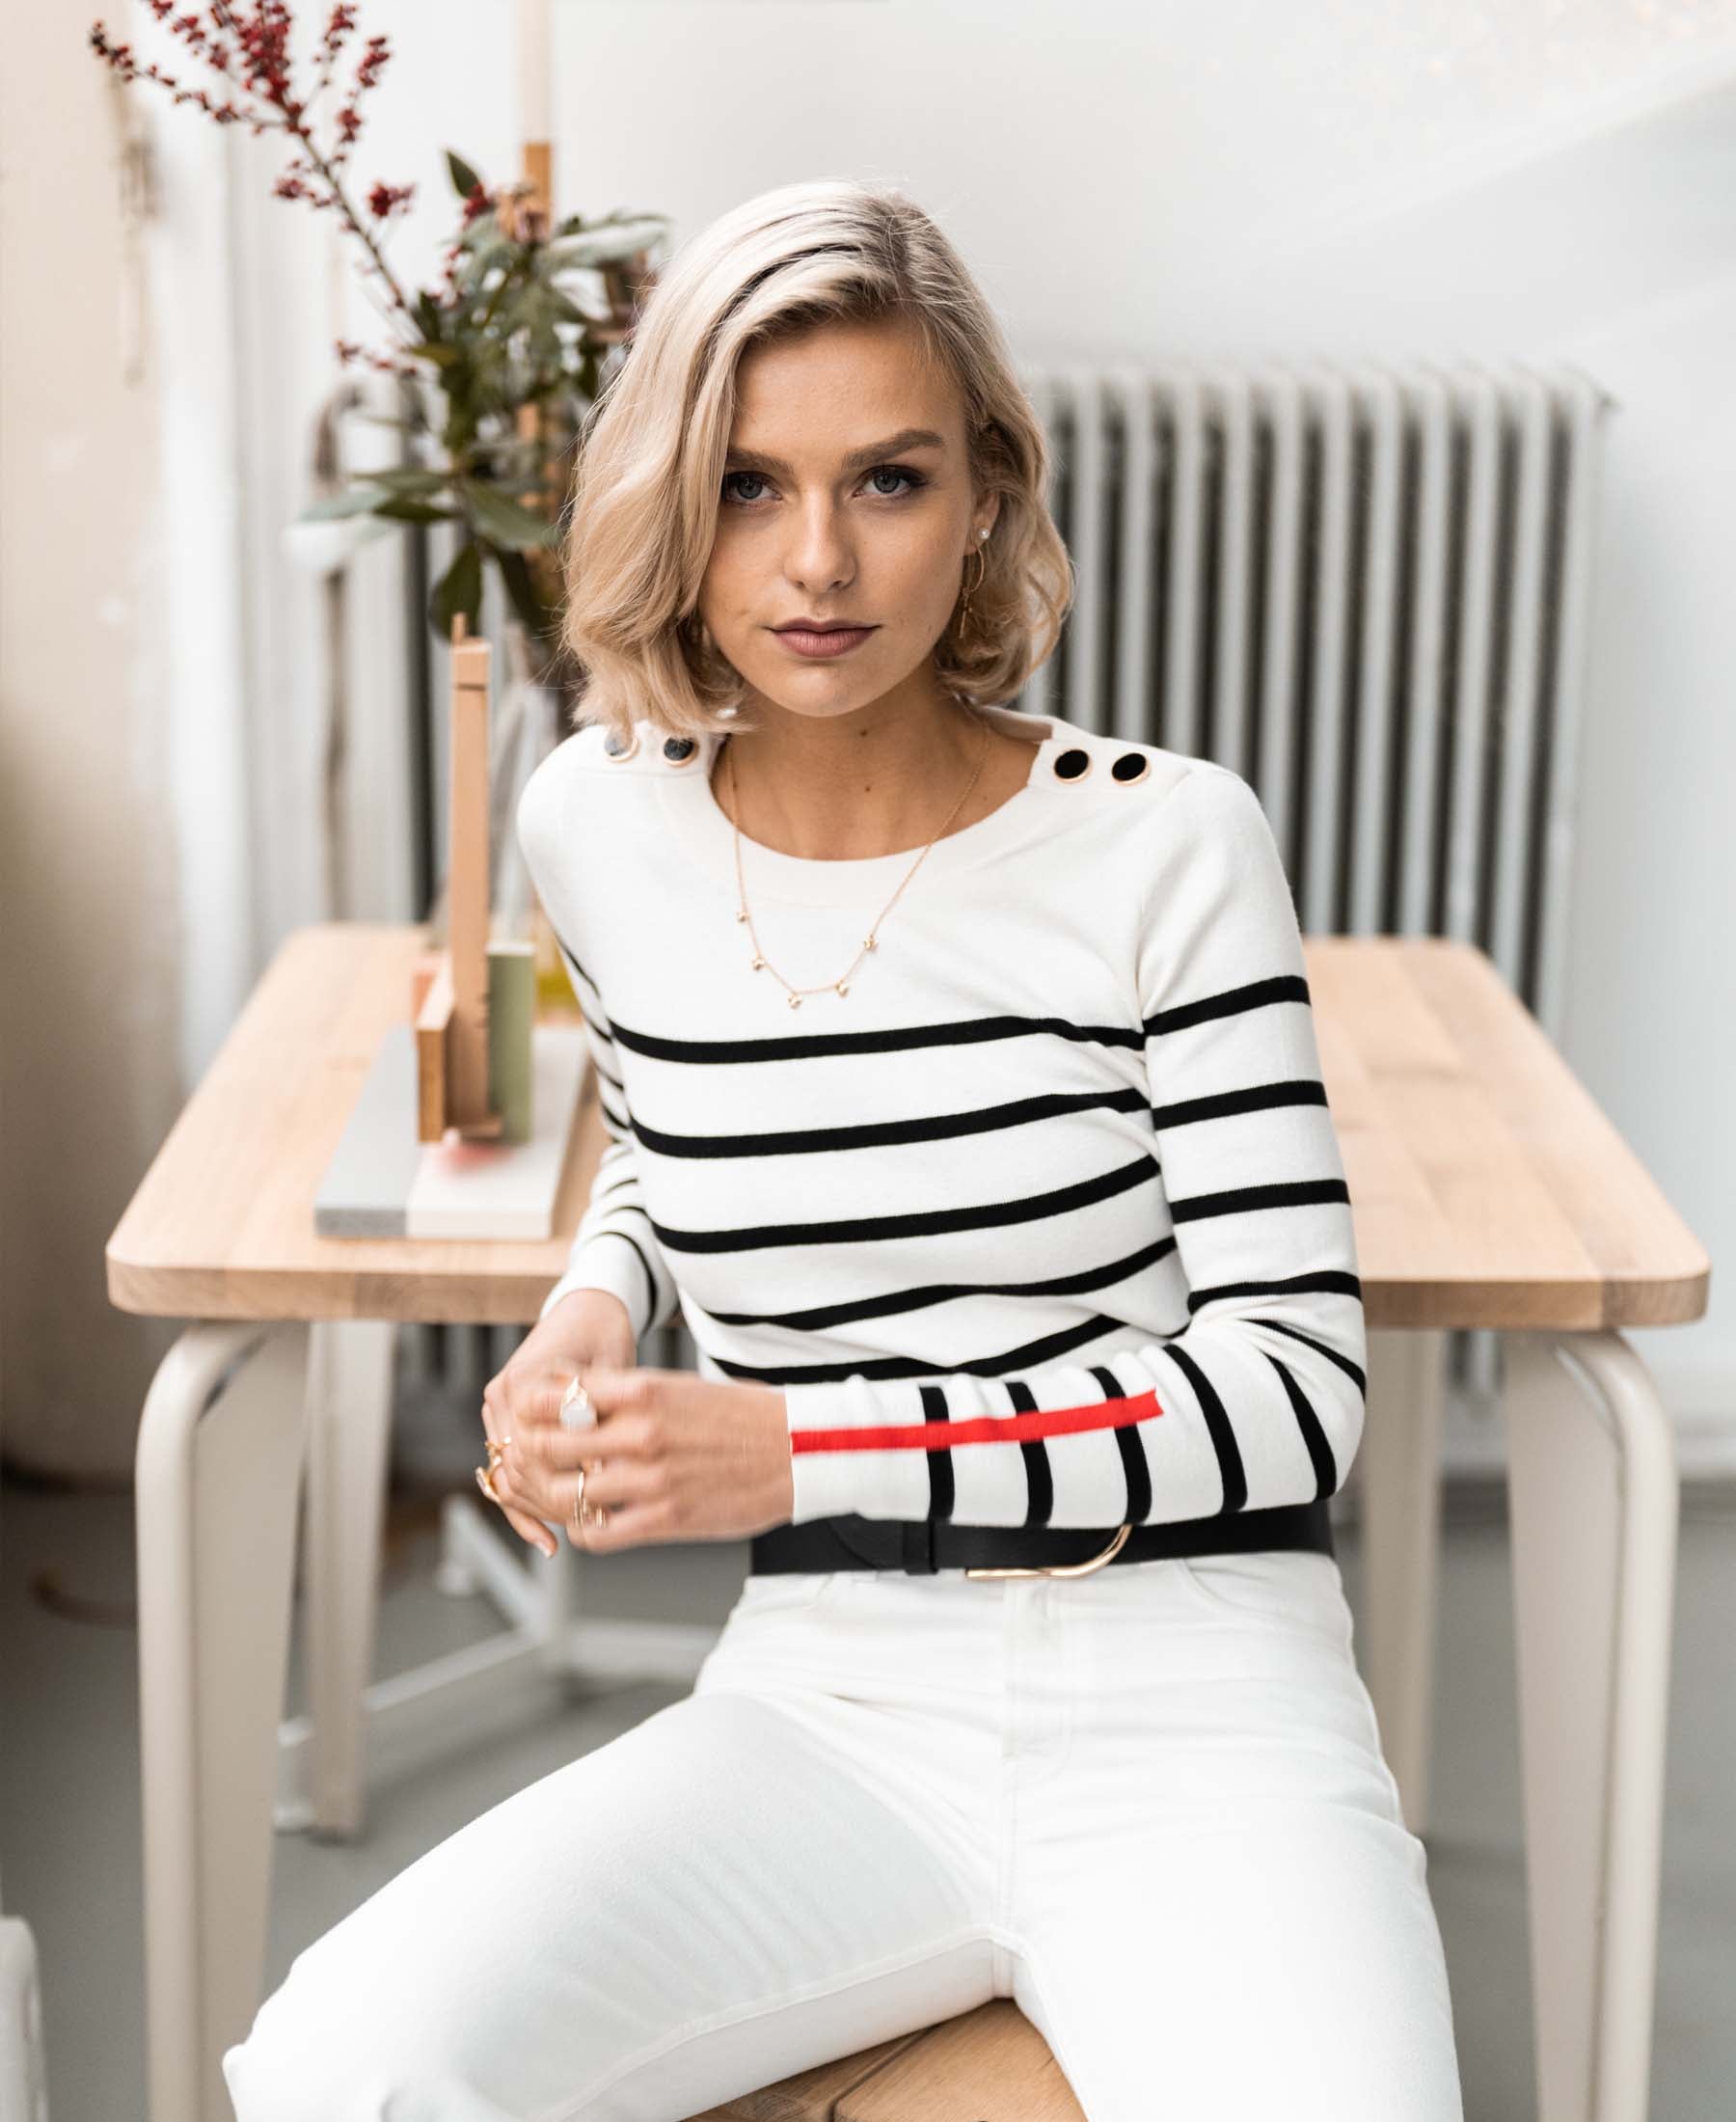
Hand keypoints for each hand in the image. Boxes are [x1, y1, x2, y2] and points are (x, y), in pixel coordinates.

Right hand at [481, 1290, 637, 1557]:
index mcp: (525, 1383)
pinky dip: (524, 1510)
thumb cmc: (608, 1339)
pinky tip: (547, 1542)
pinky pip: (505, 1474)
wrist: (587, 1311)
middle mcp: (501, 1396)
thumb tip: (606, 1473)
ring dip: (541, 1510)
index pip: (539, 1452)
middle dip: (557, 1501)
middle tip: (596, 1523)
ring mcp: (496, 1409)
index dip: (572, 1480)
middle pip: (521, 1470)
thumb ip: (603, 1418)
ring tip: (580, 1533)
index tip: (607, 1502)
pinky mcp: (501, 1421)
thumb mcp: (615, 1379)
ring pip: (511, 1478)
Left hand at [496, 1367, 794, 1552]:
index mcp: (644, 1391)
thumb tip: (568, 1394)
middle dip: (533, 1454)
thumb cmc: (739, 1415)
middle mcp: (641, 1433)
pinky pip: (597, 1534)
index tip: (529, 1416)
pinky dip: (582, 1531)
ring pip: (565, 1495)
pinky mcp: (665, 1520)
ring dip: (554, 1497)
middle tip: (533, 1459)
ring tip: (559, 1494)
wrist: (798, 1450)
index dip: (531, 1409)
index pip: (555, 1396)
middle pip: (548, 1445)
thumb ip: (624, 1394)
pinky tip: (590, 1521)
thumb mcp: (678, 1387)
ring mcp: (651, 1480)